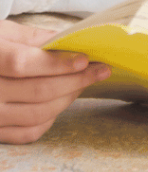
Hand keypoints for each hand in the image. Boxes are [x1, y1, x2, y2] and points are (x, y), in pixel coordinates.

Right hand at [0, 21, 110, 144]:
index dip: (56, 63)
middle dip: (76, 81)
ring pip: (37, 114)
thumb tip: (69, 42)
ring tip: (83, 84)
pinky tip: (61, 103)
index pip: (22, 63)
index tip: (85, 59)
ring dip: (68, 99)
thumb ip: (31, 38)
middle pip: (37, 91)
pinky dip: (50, 119)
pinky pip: (26, 133)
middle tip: (100, 70)